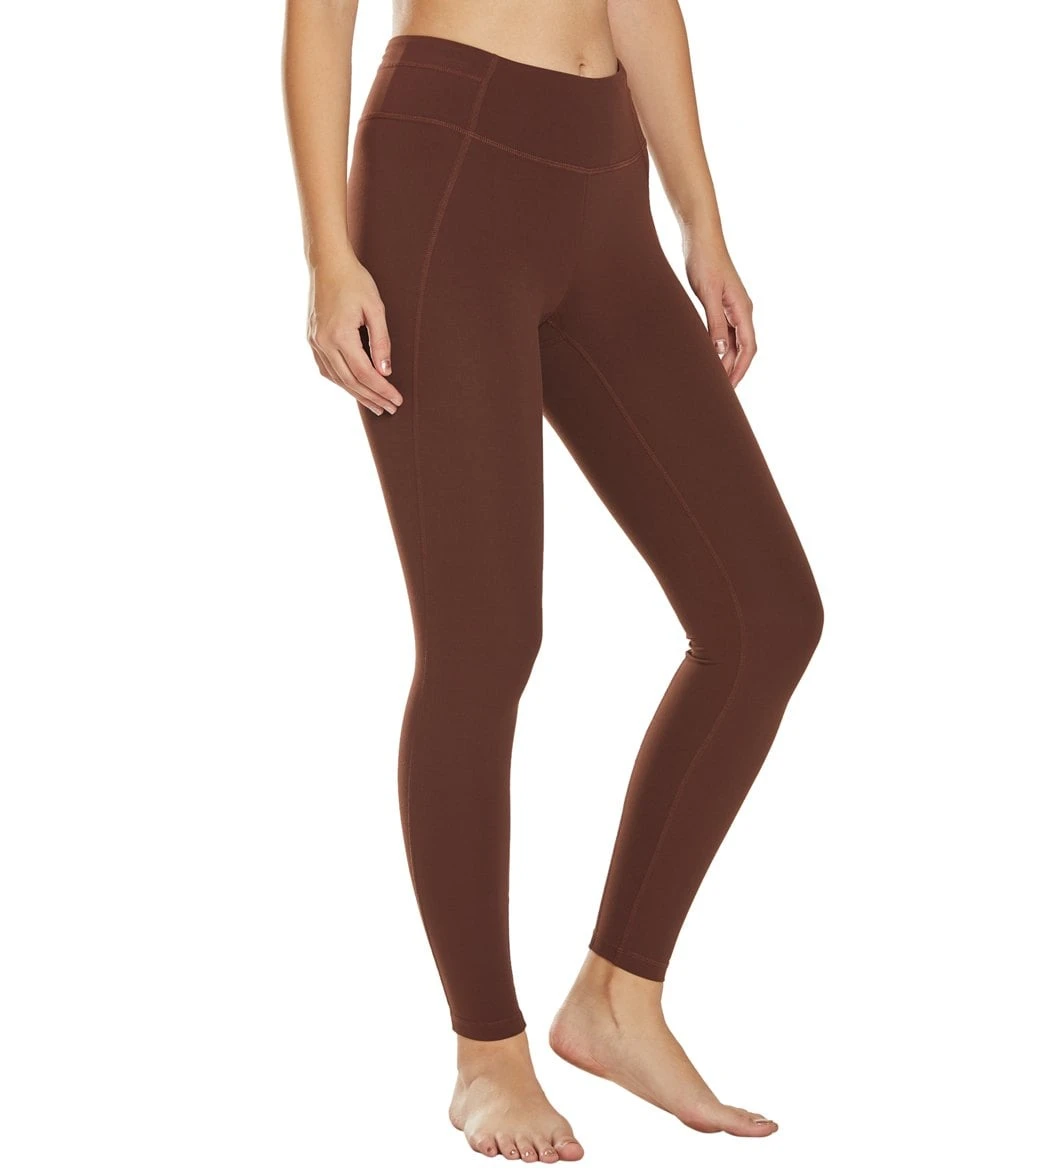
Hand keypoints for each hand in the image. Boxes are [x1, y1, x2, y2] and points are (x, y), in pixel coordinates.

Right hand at [307, 257, 402, 414]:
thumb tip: (385, 371)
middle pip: (350, 381)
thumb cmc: (355, 281)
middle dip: (372, 397)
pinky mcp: (312, 339)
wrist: (327, 263)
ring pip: (337, 379)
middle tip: (390, 409)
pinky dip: (342, 381)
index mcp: (339, 335)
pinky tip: (354, 388)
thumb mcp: (375, 308)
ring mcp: (314, 342)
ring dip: (357, 394)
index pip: (365, 373)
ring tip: (375, 405)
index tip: (397, 400)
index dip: (382, 390)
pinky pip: (327, 369)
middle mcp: (323, 342)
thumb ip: (381, 341)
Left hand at [684, 246, 756, 386]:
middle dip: (733, 370)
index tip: (730, 388)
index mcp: (743, 309)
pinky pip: (723, 333)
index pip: (748, 348)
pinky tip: (707, 357)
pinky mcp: (720, 305)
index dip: (740, 370)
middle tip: (720, 391)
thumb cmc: (705, 261)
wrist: (700, 238)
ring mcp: (732, 308)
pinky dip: (717, 348)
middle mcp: (741, 311)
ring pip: (733, 342)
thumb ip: (714, 323)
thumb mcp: (707, 294)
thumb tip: (721, 351)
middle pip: (742, 349)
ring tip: (713, 379)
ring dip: (725, 361)